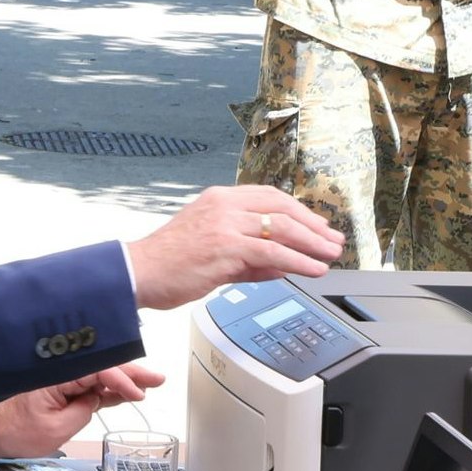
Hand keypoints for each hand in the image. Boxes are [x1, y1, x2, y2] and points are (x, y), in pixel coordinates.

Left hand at [0, 363, 163, 458]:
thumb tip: (97, 400)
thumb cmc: (12, 429)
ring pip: (99, 374)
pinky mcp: (60, 387)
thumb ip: (82, 412)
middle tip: (157, 379)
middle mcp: (59, 370)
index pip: (97, 370)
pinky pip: (89, 384)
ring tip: (149, 384)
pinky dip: (108, 388)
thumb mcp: (54, 429)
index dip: (122, 380)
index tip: (137, 393)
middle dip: (131, 373)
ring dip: (124, 379)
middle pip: (102, 367)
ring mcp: (60, 378)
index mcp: (56, 374)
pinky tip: (127, 392)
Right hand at [123, 186, 343, 309]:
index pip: (269, 197)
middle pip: (281, 208)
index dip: (299, 211)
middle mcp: (224, 205)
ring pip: (281, 228)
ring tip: (330, 256)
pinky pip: (272, 252)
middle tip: (333, 241)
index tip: (318, 226)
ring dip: (312, 243)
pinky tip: (312, 270)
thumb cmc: (168, 263)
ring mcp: (225, 224)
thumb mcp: (212, 252)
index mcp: (219, 199)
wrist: (138, 273)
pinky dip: (298, 261)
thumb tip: (280, 266)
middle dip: (313, 226)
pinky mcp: (226, 247)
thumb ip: (248, 258)